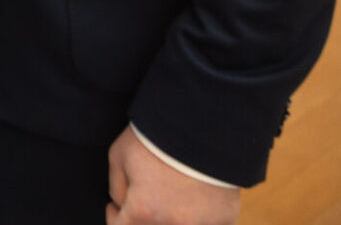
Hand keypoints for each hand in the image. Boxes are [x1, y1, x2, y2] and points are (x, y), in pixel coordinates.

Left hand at [107, 127, 239, 224]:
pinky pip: (205, 223)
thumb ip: (117, 189)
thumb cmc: (156, 138)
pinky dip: (196, 215)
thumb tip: (122, 206)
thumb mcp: (120, 156)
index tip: (115, 207)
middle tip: (144, 197)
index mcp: (145, 212)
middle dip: (143, 217)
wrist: (206, 125)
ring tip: (170, 193)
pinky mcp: (225, 219)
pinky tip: (193, 194)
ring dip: (170, 217)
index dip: (114, 217)